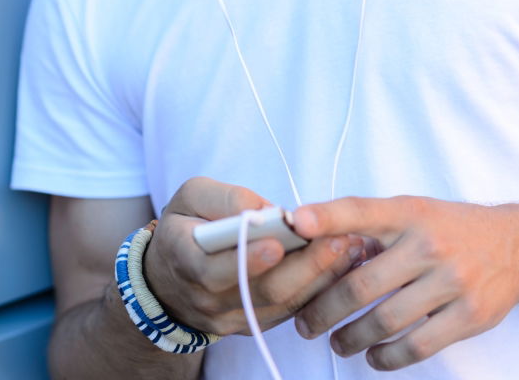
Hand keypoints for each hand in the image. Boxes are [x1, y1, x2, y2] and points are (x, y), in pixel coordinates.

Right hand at [143, 176, 366, 336]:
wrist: (170, 276)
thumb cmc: (185, 224)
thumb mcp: (191, 196)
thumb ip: (224, 198)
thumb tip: (266, 210)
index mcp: (183, 259)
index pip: (212, 269)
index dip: (246, 259)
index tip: (278, 243)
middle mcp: (205, 298)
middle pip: (259, 290)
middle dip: (303, 265)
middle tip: (337, 239)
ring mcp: (229, 317)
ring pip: (279, 304)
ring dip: (318, 277)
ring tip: (349, 248)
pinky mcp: (250, 324)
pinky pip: (287, 312)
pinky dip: (316, 290)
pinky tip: (340, 266)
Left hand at [293, 196, 518, 370]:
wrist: (513, 245)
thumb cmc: (449, 228)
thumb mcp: (412, 210)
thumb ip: (370, 224)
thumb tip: (314, 238)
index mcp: (408, 212)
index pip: (360, 211)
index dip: (326, 217)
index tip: (295, 223)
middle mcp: (427, 244)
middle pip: (362, 283)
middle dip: (324, 308)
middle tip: (305, 322)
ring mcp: (450, 280)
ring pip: (385, 320)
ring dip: (352, 337)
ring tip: (337, 342)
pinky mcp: (468, 315)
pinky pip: (418, 345)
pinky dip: (389, 357)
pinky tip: (374, 356)